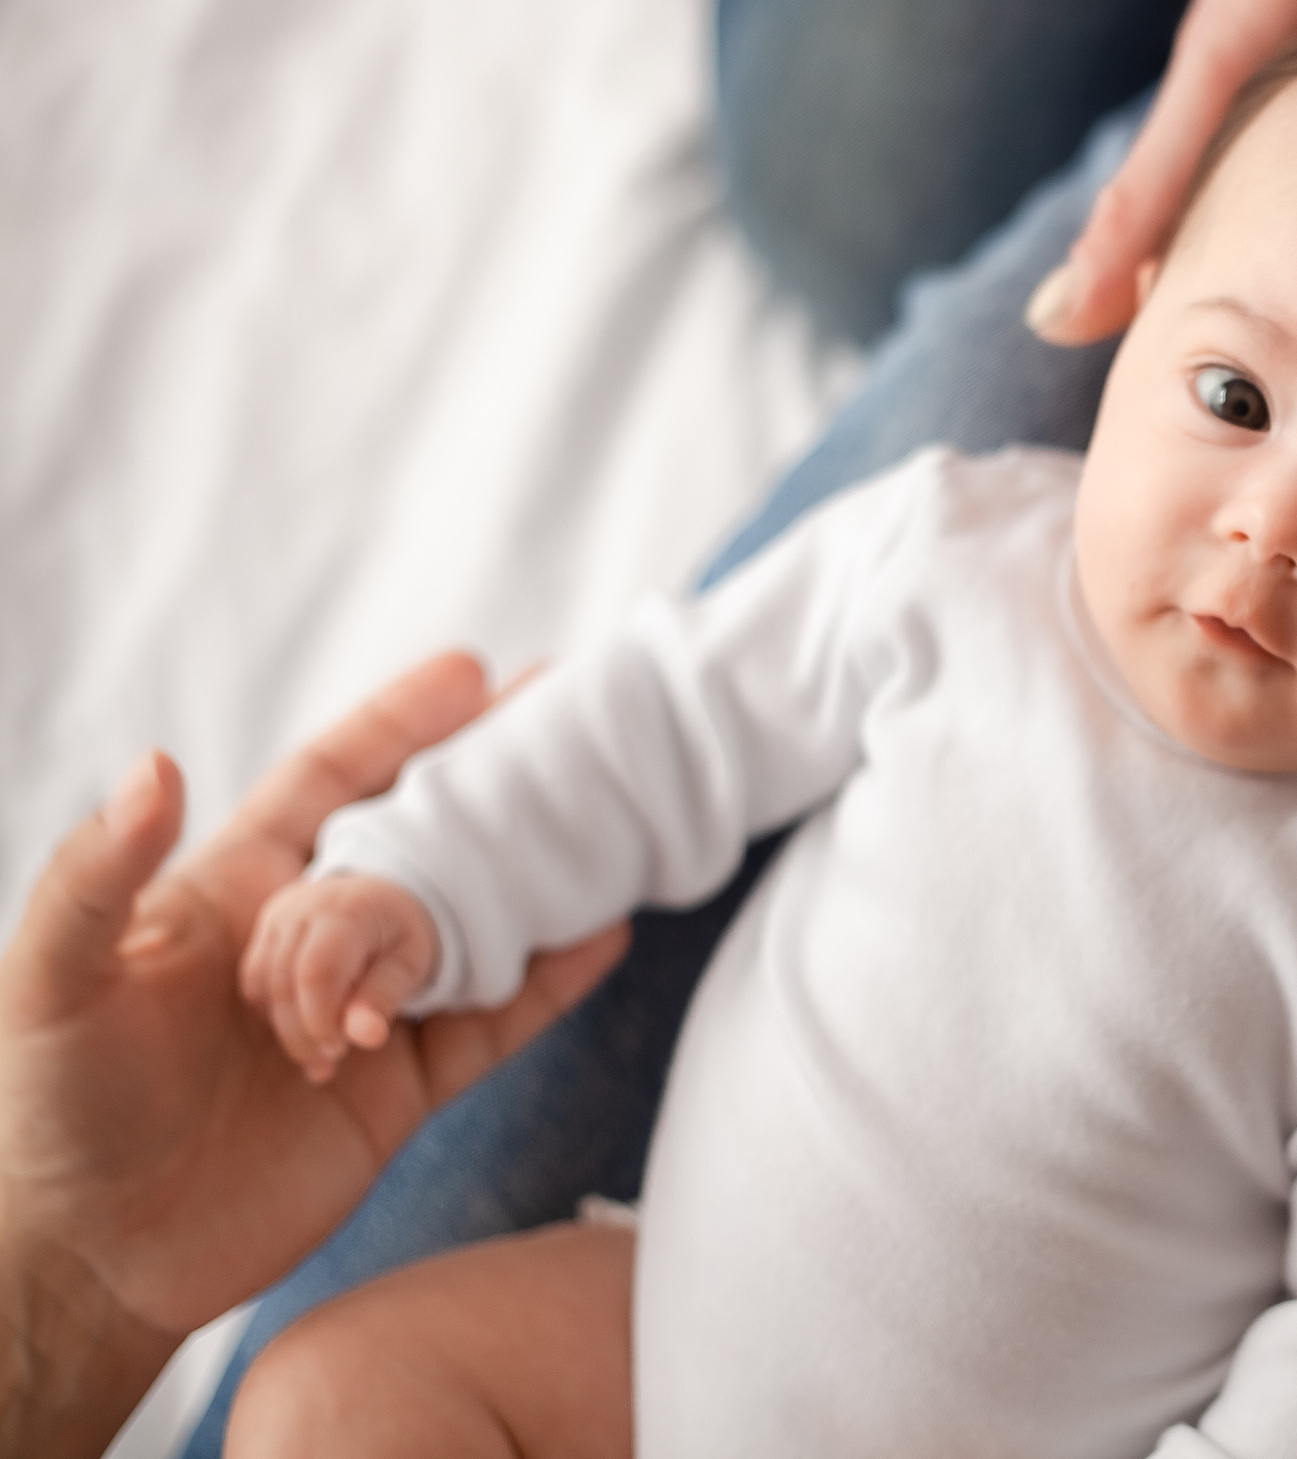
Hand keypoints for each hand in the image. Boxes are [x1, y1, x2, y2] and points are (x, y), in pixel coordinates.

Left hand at [0, 652, 629, 1345]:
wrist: (90, 1260)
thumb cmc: (52, 1108)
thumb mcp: (55, 982)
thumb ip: (97, 876)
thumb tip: (157, 763)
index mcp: (237, 893)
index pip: (330, 783)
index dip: (397, 726)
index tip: (470, 673)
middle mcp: (311, 941)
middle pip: (421, 837)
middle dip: (490, 776)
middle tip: (565, 716)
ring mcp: (362, 1014)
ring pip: (469, 925)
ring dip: (531, 874)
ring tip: (603, 816)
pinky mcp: (397, 1092)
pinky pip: (492, 1025)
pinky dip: (551, 983)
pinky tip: (604, 936)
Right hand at [240, 873, 440, 1083]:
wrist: (379, 899)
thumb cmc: (400, 935)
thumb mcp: (409, 965)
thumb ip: (384, 997)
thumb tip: (366, 1037)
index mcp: (347, 912)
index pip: (317, 972)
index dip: (321, 1019)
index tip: (338, 1050)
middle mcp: (302, 910)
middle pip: (285, 982)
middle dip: (302, 1031)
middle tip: (329, 1061)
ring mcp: (276, 920)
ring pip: (263, 985)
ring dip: (284, 1028)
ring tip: (317, 1055)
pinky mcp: (263, 935)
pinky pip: (255, 982)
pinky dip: (273, 1013)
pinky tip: (301, 1030)